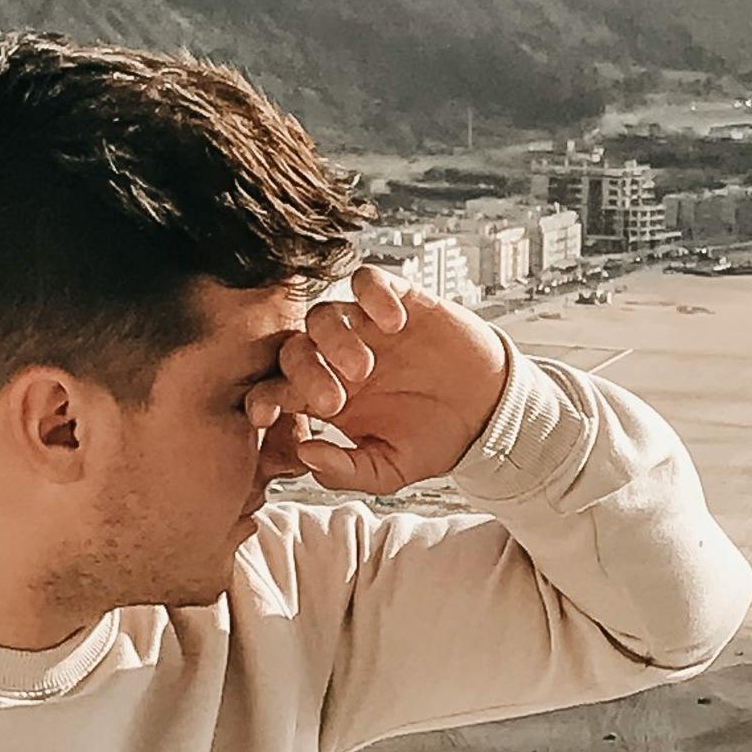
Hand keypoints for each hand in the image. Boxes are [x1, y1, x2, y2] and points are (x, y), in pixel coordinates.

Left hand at [258, 260, 506, 495]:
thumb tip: (306, 455)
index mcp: (327, 398)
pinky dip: (372, 295)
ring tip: (365, 367)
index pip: (278, 389)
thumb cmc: (436, 440)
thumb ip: (346, 470)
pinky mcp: (398, 301)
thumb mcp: (390, 470)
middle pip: (293, 348)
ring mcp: (366, 329)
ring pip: (324, 314)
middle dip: (303, 373)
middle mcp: (339, 359)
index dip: (264, 399)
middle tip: (335, 400)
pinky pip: (367, 281)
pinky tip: (394, 323)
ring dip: (333, 339)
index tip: (266, 416)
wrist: (488, 412)